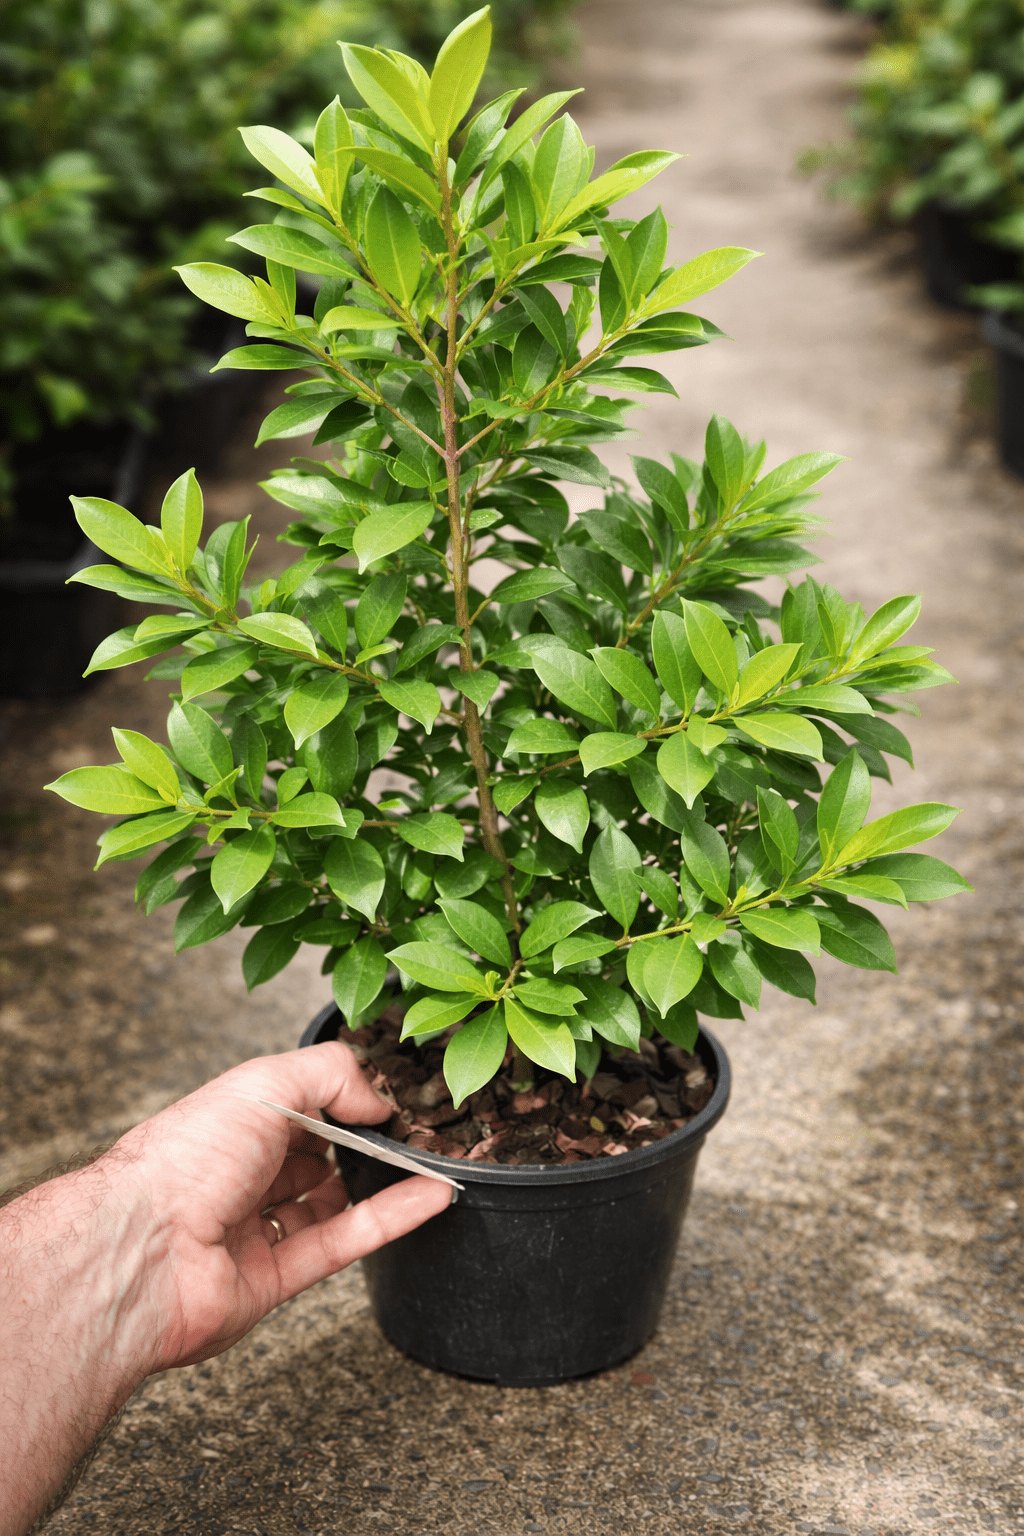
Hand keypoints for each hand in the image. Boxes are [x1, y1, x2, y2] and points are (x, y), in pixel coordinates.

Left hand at [109, 1040, 451, 1370]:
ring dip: (382, 1182)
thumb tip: (378, 1097)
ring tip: (432, 1161)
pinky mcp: (272, 1280)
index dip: (343, 1097)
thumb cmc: (184, 1160)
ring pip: (330, 1202)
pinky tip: (431, 1195)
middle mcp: (239, 1173)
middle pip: (314, 1155)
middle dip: (363, 1143)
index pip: (297, 1103)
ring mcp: (254, 1228)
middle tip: (416, 1131)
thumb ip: (330, 1075)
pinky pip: (340, 1245)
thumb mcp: (263, 1084)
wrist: (141, 1254)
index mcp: (229, 1122)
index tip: (390, 1093)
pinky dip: (390, 1219)